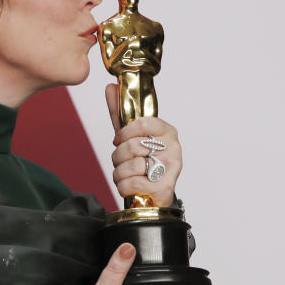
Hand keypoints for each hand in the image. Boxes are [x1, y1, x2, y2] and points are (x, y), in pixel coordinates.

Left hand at [106, 83, 181, 207]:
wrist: (153, 197)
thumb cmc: (143, 164)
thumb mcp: (131, 137)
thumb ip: (120, 113)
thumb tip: (111, 87)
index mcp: (167, 131)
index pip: (143, 122)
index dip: (125, 132)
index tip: (118, 140)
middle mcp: (173, 148)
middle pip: (133, 146)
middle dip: (118, 157)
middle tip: (122, 162)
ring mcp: (171, 168)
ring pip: (131, 165)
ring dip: (120, 173)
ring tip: (126, 176)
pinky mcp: (165, 187)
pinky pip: (132, 183)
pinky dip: (123, 187)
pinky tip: (129, 187)